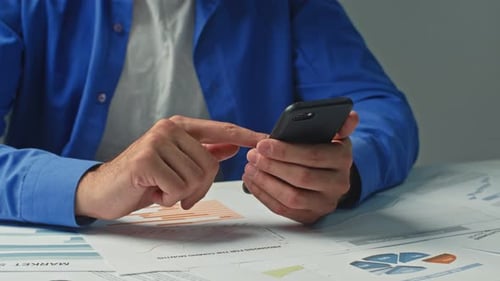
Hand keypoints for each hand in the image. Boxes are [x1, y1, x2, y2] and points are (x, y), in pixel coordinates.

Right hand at [75, 115, 266, 219]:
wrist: (104, 190)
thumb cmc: (143, 178)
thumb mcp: (176, 163)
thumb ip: (204, 152)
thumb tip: (232, 146)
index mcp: (179, 126)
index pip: (220, 129)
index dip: (245, 135)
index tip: (266, 138)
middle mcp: (169, 129)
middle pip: (210, 164)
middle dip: (198, 187)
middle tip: (177, 191)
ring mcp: (156, 141)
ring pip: (195, 177)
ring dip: (181, 194)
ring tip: (161, 189)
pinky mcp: (146, 160)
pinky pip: (178, 188)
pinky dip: (168, 199)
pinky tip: (152, 192)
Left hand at [242, 111, 358, 223]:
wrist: (328, 175)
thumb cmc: (323, 150)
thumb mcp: (332, 134)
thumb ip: (338, 124)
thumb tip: (351, 116)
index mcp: (343, 158)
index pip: (313, 155)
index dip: (285, 151)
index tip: (263, 144)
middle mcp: (339, 184)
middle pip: (301, 177)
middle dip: (272, 165)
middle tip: (252, 155)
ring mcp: (325, 203)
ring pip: (292, 197)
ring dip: (266, 182)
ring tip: (250, 167)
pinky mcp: (311, 216)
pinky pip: (283, 209)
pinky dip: (264, 195)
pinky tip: (253, 181)